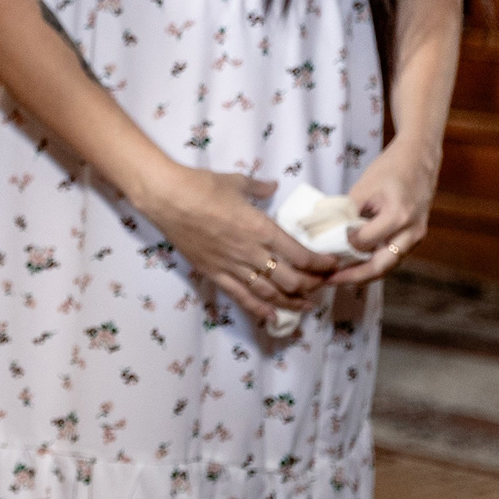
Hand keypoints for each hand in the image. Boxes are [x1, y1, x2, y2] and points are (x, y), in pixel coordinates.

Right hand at [136, 165, 338, 323]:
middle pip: (291, 279)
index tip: (332, 266)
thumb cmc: (201, 185)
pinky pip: (241, 296)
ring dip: (292, 301)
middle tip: (323, 286)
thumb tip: (272, 186)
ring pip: (270, 292)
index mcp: (262, 229)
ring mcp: (232, 266)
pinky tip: (272, 316)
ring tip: (307, 306)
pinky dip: (259, 309)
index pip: (301, 256)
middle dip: (312, 286)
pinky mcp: (214, 274)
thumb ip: (259, 187)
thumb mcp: (236, 181)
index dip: (321, 265)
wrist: (166, 197)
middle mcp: (252, 252)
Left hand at [330, 132, 440, 287]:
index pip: (364, 243)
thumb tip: (326, 231)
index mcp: (398, 216)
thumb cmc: (390, 167)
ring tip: (339, 276)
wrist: (420, 158)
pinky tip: (356, 264)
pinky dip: (375, 261)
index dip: (342, 248)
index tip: (323, 252)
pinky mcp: (415, 236)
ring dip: (365, 272)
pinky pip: (394, 254)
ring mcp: (417, 236)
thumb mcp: (364, 186)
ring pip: (389, 264)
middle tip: (330, 280)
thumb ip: (347, 211)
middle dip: (355, 277)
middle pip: (381, 265)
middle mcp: (411, 231)